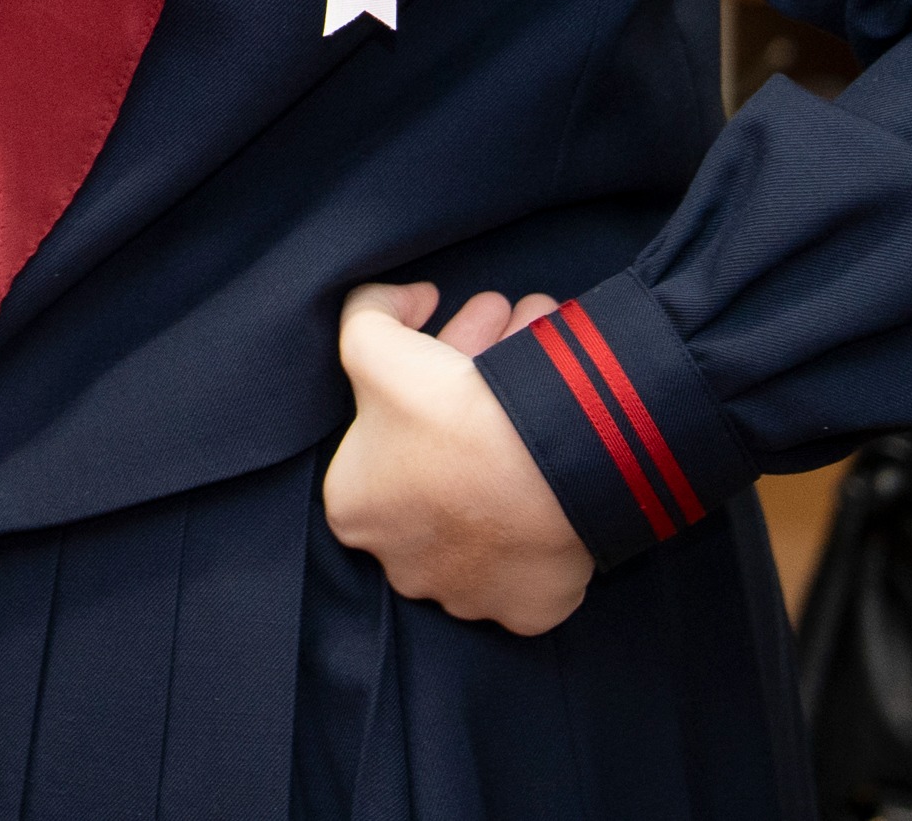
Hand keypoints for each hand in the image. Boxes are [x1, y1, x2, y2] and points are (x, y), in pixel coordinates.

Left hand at [321, 283, 592, 634]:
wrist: (545, 474)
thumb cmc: (448, 416)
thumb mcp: (374, 346)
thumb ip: (366, 312)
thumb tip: (405, 300)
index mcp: (353, 509)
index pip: (385, 434)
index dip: (428, 371)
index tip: (471, 329)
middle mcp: (403, 563)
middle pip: (441, 463)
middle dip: (473, 389)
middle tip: (517, 331)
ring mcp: (469, 595)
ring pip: (490, 504)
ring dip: (513, 436)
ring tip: (550, 354)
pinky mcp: (528, 611)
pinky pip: (536, 552)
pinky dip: (547, 502)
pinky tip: (558, 446)